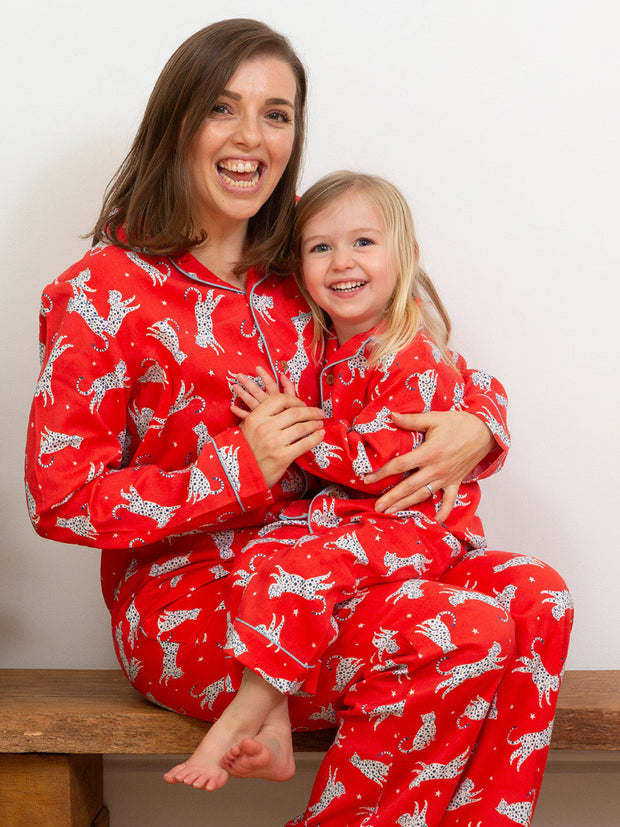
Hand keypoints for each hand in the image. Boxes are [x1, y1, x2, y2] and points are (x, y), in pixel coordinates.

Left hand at [231, 367, 297, 418]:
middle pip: (257, 392)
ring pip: (251, 402)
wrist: (293, 436)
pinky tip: (232, 407)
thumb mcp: (295, 401)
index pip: (271, 384)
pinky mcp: (258, 423)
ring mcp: (262, 414)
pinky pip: (247, 417)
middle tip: (239, 375)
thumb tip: (283, 375)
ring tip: (235, 387)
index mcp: (278, 399)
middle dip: (248, 383)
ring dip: (242, 394)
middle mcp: (269, 405)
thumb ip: (289, 388)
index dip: (264, 376)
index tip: (257, 368)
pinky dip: (239, 412)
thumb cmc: (295, 418)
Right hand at [232, 368, 323, 487]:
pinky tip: (320, 435)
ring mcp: (274, 442)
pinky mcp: (282, 457)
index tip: (303, 405)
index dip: (295, 400)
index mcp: (255, 417)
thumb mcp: (248, 428)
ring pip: (302, 427)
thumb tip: (286, 405)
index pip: (280, 399)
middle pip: (294, 412)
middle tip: (319, 413)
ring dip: (315, 424)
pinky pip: (305, 444)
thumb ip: (264, 416)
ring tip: (320, 424)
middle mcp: (264, 427)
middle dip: (311, 412)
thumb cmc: (246, 451)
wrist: (240, 477)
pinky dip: (315, 438)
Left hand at [366, 411, 494, 520]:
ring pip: (423, 495)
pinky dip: (442, 512)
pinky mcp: (455, 482)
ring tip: (391, 513)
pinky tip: (434, 521)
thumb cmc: (459, 423)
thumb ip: (411, 420)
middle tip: (377, 507)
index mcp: (429, 452)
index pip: (400, 465)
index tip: (368, 479)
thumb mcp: (434, 418)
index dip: (382, 473)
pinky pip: (449, 501)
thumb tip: (391, 416)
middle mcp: (436, 469)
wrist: (485, 432)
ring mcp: (446, 478)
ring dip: (407, 505)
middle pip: (409, 486)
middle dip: (391, 497)